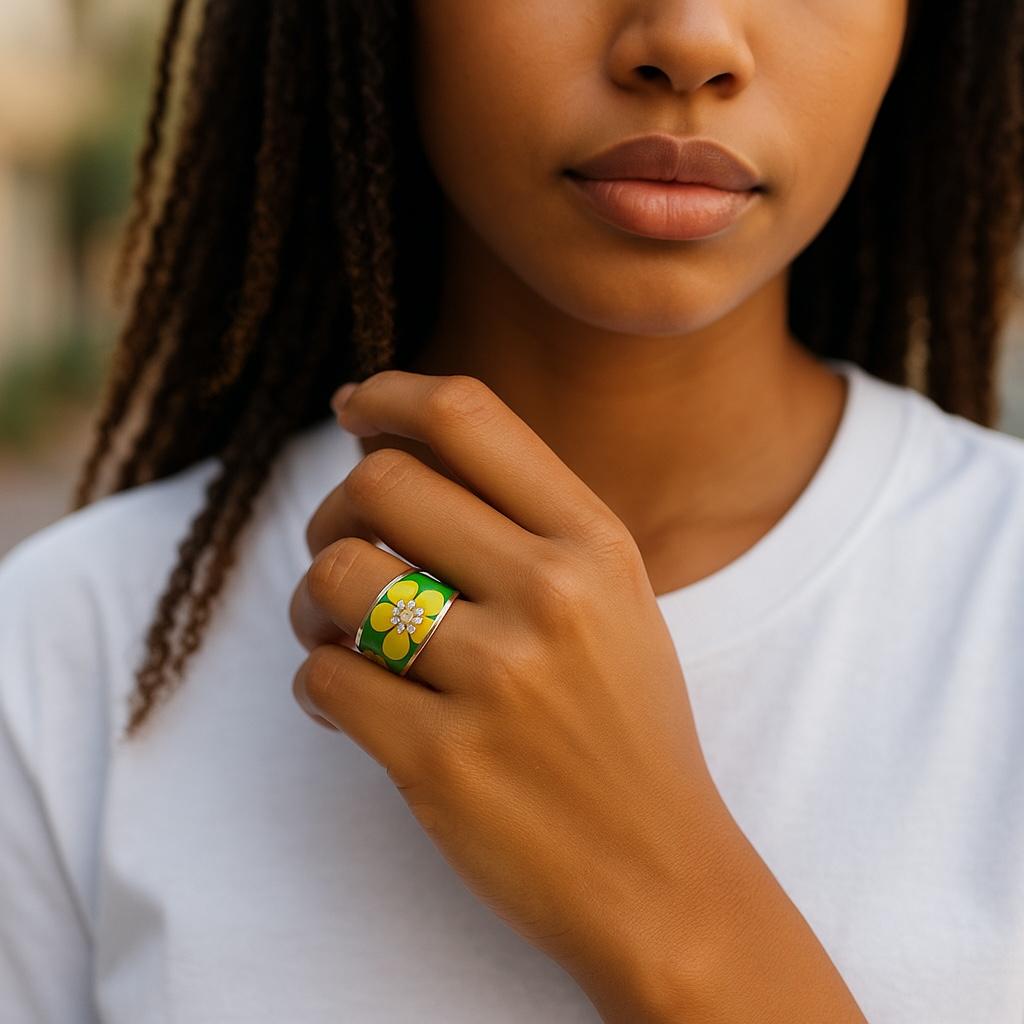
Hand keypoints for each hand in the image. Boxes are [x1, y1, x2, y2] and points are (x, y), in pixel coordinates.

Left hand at [289, 369, 722, 1005]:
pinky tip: (346, 699)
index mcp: (596, 544)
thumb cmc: (627, 731)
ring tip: (332, 632)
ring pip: (336, 578)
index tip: (353, 408)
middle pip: (379, 482)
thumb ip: (527, 525)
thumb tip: (394, 456)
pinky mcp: (441, 764)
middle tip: (342, 547)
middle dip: (334, 508)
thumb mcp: (614, 604)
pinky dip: (315, 681)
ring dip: (309, 600)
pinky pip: (323, 680)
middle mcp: (550, 595)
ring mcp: (496, 680)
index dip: (389, 395)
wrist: (663, 878)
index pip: (466, 416)